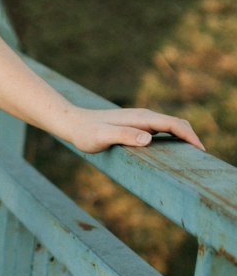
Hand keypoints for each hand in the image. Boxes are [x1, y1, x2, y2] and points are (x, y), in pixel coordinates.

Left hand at [67, 106, 205, 154]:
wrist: (73, 123)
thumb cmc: (86, 133)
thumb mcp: (102, 136)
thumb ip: (124, 136)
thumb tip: (149, 139)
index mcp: (141, 118)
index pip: (173, 124)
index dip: (189, 136)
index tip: (200, 151)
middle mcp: (144, 117)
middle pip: (176, 124)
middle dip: (192, 137)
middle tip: (202, 159)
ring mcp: (141, 121)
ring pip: (170, 127)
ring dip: (184, 138)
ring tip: (192, 158)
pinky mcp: (136, 127)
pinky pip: (161, 131)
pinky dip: (173, 139)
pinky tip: (172, 153)